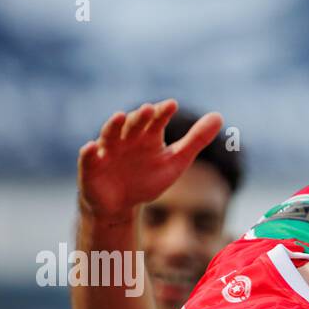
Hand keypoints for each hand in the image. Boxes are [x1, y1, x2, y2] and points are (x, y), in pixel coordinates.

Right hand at [77, 99, 222, 219]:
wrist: (121, 203)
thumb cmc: (147, 177)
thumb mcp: (176, 160)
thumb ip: (196, 140)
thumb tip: (219, 116)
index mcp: (147, 136)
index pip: (156, 120)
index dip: (163, 113)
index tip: (172, 105)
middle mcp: (126, 138)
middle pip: (134, 124)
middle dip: (140, 117)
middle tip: (149, 109)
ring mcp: (107, 150)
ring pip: (110, 135)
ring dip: (114, 126)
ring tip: (120, 117)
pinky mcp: (91, 166)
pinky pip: (88, 158)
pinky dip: (89, 153)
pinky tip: (91, 148)